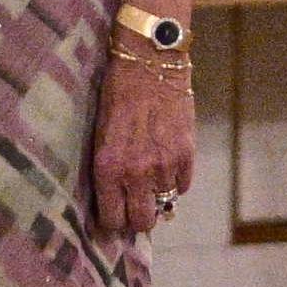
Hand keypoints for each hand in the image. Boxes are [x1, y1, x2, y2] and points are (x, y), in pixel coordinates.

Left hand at [91, 55, 196, 242]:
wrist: (150, 63)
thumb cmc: (117, 94)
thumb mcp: (101, 134)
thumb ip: (108, 168)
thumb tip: (116, 197)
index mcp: (107, 168)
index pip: (112, 219)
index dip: (113, 223)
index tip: (115, 217)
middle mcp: (135, 173)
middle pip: (141, 221)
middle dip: (138, 218)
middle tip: (136, 205)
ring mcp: (164, 166)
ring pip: (164, 204)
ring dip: (158, 195)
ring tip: (151, 177)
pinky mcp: (186, 155)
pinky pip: (183, 186)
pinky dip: (175, 181)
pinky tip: (167, 164)